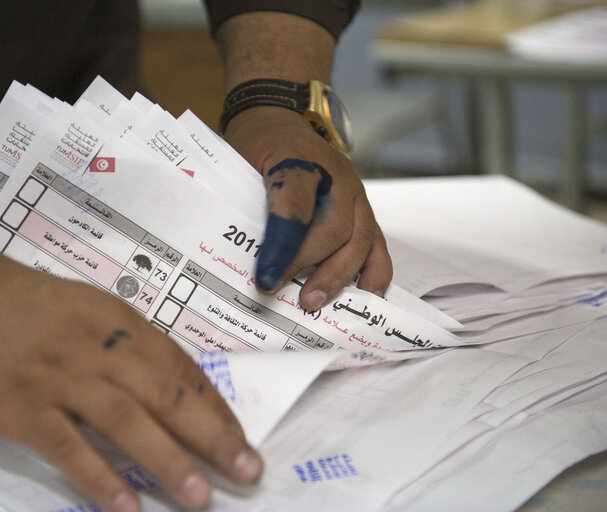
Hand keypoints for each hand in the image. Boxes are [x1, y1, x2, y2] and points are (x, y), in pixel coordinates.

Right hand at [0, 259, 262, 511]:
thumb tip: (172, 386)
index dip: (215, 408)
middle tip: (247, 471)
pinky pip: (67, 446)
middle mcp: (100, 348)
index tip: (241, 440)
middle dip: (212, 436)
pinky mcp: (22, 406)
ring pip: (125, 420)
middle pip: (166, 395)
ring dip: (167, 460)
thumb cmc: (28, 304)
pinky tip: (126, 506)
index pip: (181, 369)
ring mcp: (61, 378)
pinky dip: (98, 476)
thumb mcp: (91, 310)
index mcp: (122, 323)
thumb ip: (128, 346)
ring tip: (200, 497)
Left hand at [223, 106, 392, 309]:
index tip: (265, 277)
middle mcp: (335, 174)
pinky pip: (378, 243)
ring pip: (360, 239)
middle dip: (308, 266)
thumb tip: (229, 256)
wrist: (280, 119)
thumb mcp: (238, 160)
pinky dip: (374, 272)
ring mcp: (356, 192)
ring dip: (338, 275)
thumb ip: (238, 200)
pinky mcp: (364, 209)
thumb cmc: (256, 145)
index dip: (281, 245)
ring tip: (314, 302)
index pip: (294, 204)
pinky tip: (364, 296)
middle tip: (281, 292)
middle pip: (333, 227)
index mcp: (297, 156)